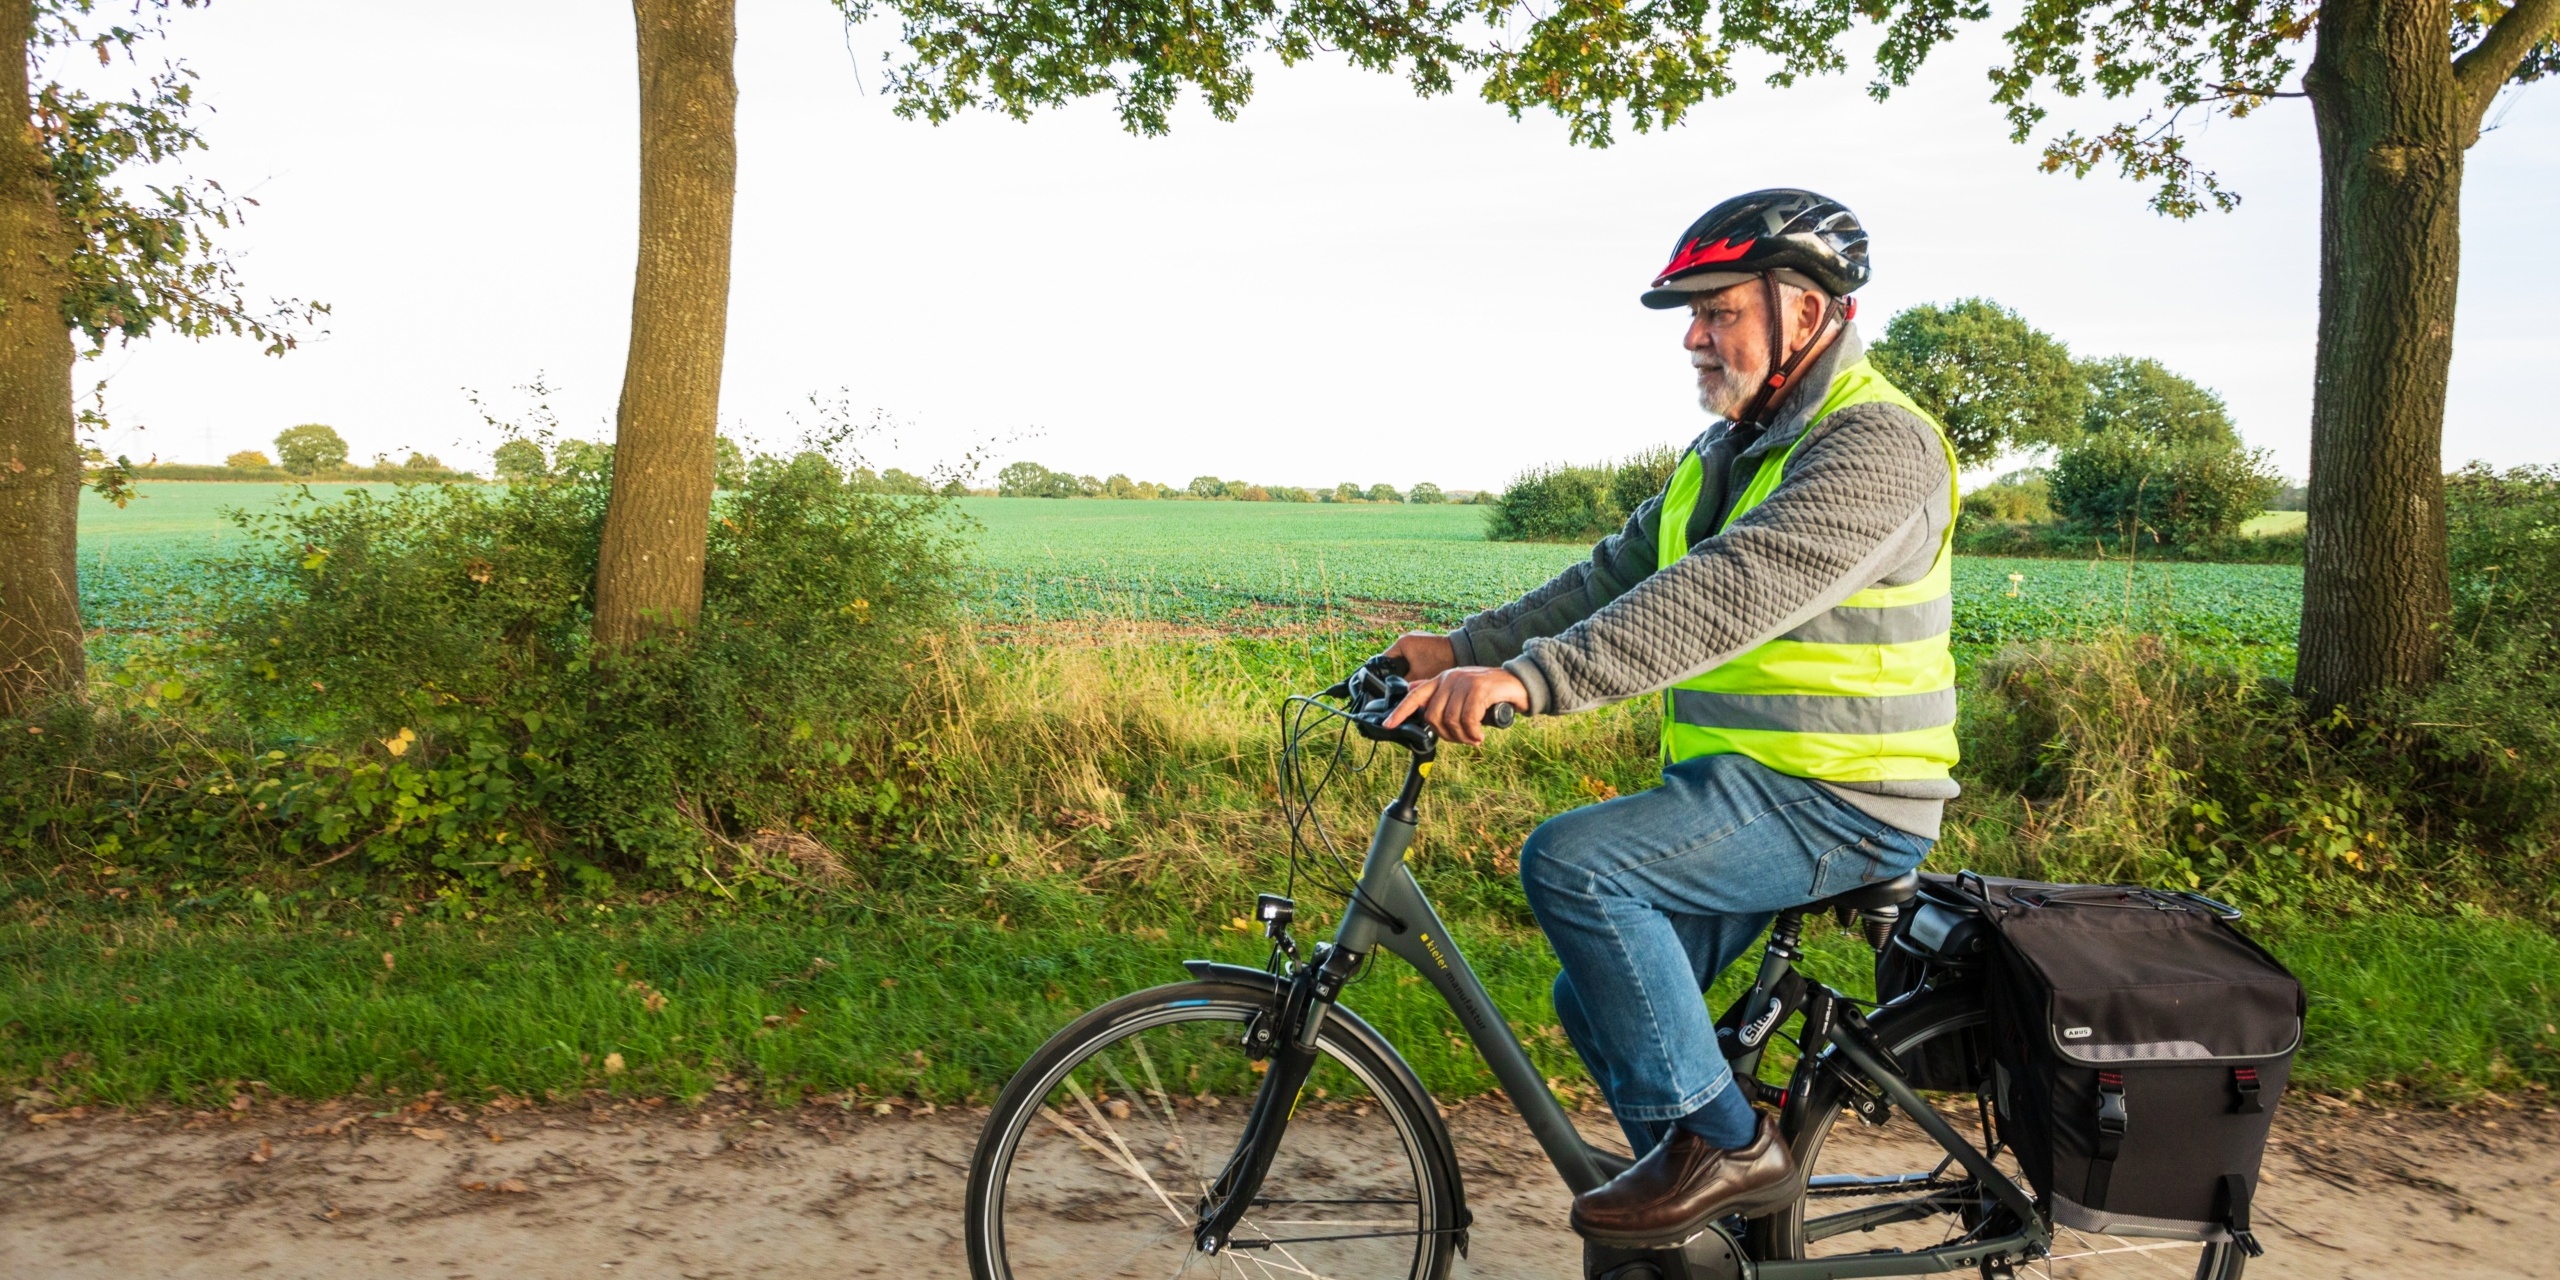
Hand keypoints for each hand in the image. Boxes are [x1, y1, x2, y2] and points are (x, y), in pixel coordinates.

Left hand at [1382, 666, 1527, 746]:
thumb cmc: (1489, 691)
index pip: (1414, 696)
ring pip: (1450, 720)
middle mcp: (1449, 678)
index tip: (1388, 726)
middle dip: (1446, 735)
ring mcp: (1464, 682)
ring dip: (1462, 736)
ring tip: (1474, 738)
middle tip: (1462, 739)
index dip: (1400, 712)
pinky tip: (1480, 736)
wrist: (1518, 682)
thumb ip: (1440, 694)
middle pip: (1433, 716)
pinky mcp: (1479, 688)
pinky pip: (1468, 720)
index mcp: (1442, 680)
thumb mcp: (1462, 691)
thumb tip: (1413, 694)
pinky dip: (1473, 733)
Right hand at [1383, 632, 1456, 680]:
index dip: (1382, 676)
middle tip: (1398, 687)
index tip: (1386, 687)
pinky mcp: (1424, 644)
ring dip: (1404, 670)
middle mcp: (1406, 638)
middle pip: (1392, 661)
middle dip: (1395, 674)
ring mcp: (1416, 639)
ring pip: (1403, 660)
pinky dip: (1413, 666)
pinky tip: (1418, 676)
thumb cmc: (1440, 663)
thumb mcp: (1418, 677)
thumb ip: (1403, 684)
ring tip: (1408, 682)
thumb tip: (1394, 693)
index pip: (1382, 661)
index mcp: (1401, 642)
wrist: (1463, 652)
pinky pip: (1412, 657)